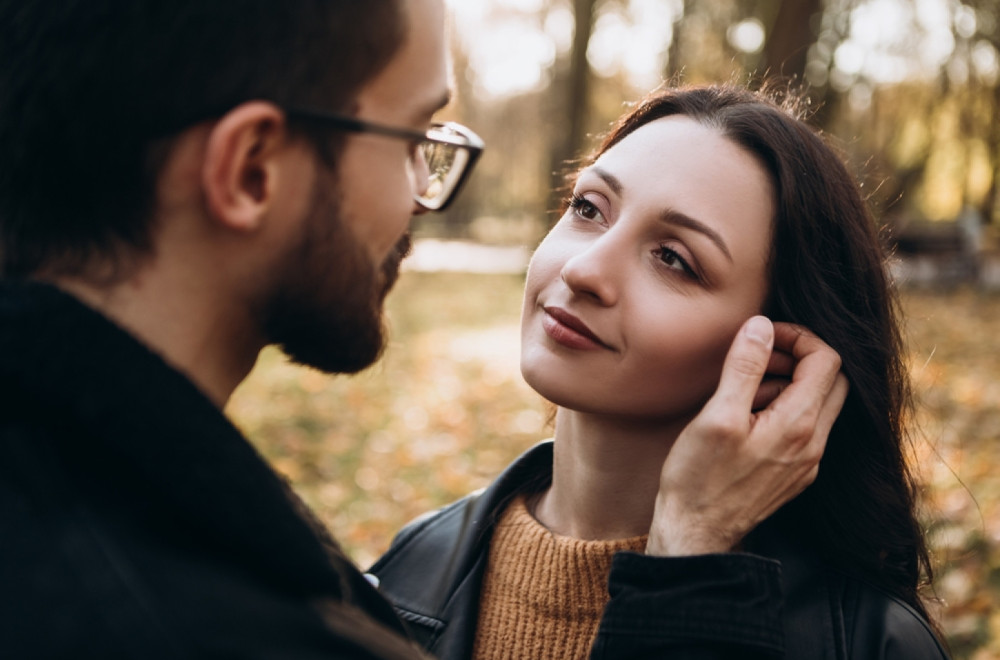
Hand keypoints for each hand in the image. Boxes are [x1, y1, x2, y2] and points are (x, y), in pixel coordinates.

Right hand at [646, 316, 848, 555]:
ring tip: (743, 389)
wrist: (695, 533)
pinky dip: (783, 409)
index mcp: (798, 424)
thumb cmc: (698, 477)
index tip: (765, 336)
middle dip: (800, 358)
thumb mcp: (716, 415)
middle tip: (760, 356)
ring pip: (819, 405)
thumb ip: (744, 367)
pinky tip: (747, 418)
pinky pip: (804, 429)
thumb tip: (762, 327)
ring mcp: (807, 462)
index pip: (827, 360)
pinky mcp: (795, 475)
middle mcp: (813, 444)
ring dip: (789, 384)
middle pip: (833, 381)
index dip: (799, 337)